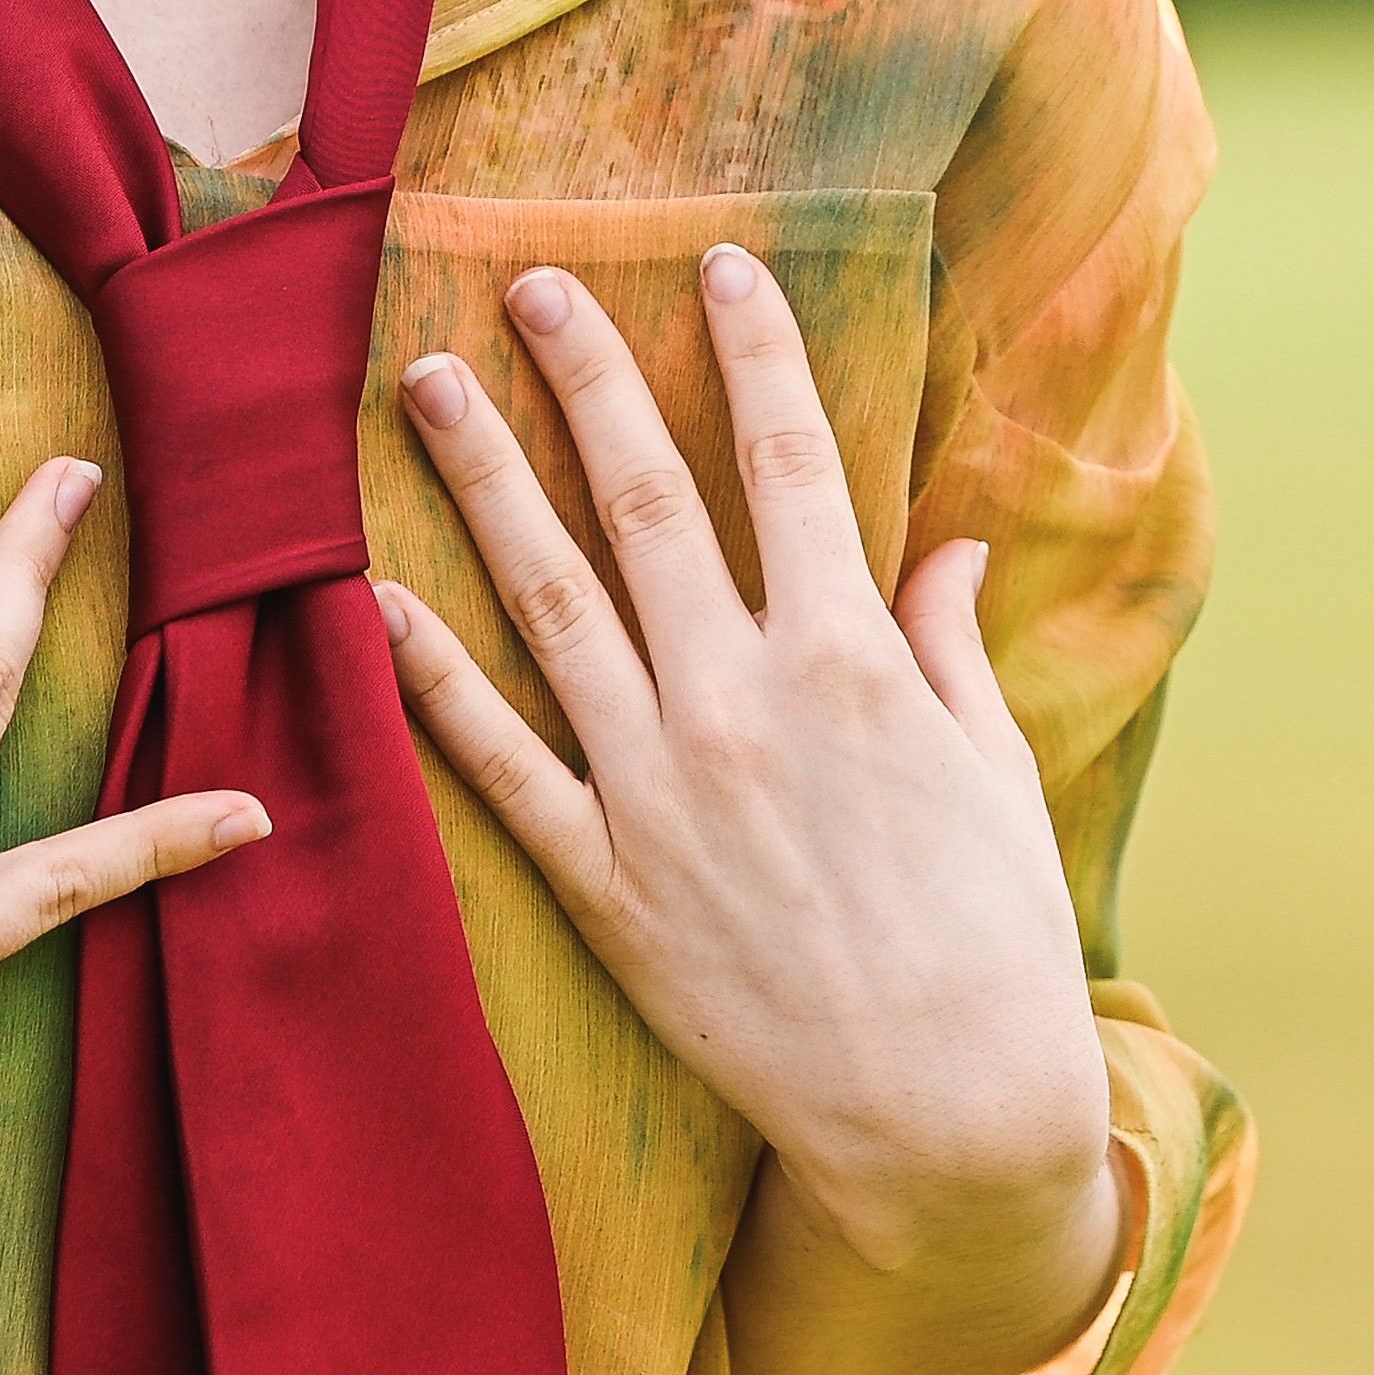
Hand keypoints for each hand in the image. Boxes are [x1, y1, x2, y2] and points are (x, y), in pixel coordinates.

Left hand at [380, 248, 1121, 1374]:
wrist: (944, 1110)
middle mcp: (742, 701)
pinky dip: (433, 679)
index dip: (755, 354)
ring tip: (429, 385)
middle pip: (645, 501)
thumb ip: (948, 649)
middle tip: (530, 285)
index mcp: (852, 660)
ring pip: (549, 601)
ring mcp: (660, 789)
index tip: (720, 264)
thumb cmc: (993, 941)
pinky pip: (497, 763)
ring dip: (486, 481)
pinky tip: (378, 600)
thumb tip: (948, 547)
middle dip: (589, 377)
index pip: (791, 464)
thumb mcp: (995, 773)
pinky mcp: (605, 881)